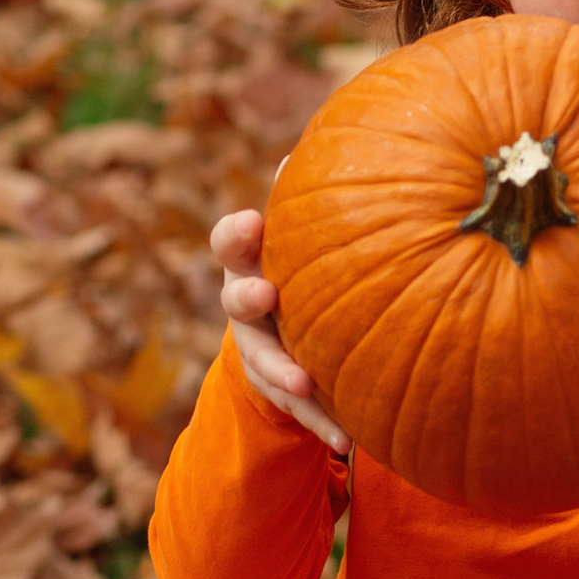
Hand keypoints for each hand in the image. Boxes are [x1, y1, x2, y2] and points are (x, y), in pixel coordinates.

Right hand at [209, 205, 350, 458]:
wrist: (291, 326)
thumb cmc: (305, 262)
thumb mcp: (306, 231)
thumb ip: (314, 197)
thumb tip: (330, 140)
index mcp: (248, 260)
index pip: (230, 241)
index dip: (237, 233)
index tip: (252, 221)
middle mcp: (244, 304)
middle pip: (234, 302)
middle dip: (247, 299)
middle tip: (266, 295)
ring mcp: (258, 349)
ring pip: (261, 362)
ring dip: (283, 373)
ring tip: (306, 384)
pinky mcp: (280, 390)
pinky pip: (298, 410)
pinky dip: (322, 423)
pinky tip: (348, 439)